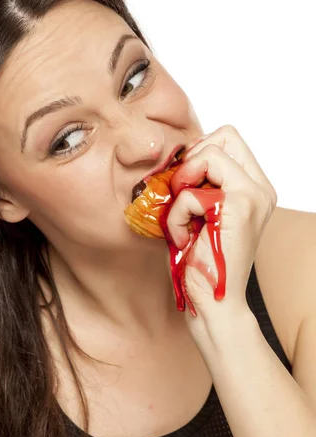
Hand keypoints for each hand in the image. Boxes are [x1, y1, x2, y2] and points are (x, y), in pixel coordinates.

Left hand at [166, 125, 276, 329]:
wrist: (212, 302)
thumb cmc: (200, 260)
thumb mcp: (201, 213)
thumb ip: (200, 182)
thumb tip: (177, 155)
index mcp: (255, 189)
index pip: (229, 138)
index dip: (198, 152)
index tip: (186, 184)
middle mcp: (260, 190)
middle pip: (224, 134)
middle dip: (192, 160)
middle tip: (183, 194)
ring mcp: (253, 196)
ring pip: (208, 153)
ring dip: (182, 186)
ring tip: (183, 218)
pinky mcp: (238, 208)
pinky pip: (190, 192)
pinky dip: (176, 215)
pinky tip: (183, 239)